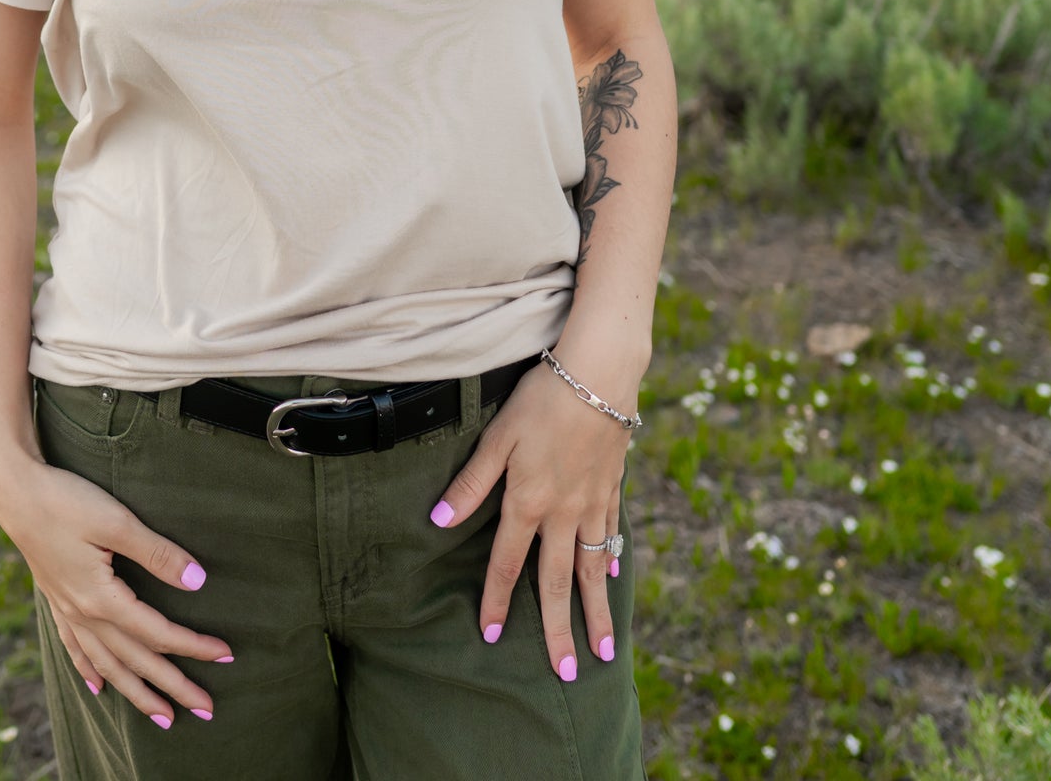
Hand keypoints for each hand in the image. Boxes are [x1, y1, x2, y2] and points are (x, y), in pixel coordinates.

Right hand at [0, 453, 232, 728]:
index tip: (225, 653)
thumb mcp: (116, 521)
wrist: (15, 492)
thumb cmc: (66, 501)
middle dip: (172, 686)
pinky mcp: (55, 599)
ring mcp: (67, 610)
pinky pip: (75, 648)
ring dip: (136, 692)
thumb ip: (157, 554)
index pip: (158, 632)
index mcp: (102, 599)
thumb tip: (197, 581)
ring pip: (107, 664)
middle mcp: (84, 614)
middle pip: (136, 660)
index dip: (193, 645)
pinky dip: (90, 670)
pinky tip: (97, 687)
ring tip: (161, 716)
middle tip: (205, 710)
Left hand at [426, 358, 630, 680]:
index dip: (496, 600)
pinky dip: (611, 560)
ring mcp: (592, 503)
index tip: (491, 636)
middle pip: (558, 582)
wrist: (598, 377)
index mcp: (528, 502)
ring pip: (593, 569)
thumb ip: (471, 483)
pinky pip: (611, 533)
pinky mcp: (612, 487)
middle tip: (566, 673)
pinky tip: (613, 578)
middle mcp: (563, 513)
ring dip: (596, 612)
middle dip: (559, 630)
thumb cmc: (541, 401)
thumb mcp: (497, 438)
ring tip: (603, 651)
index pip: (507, 563)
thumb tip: (437, 521)